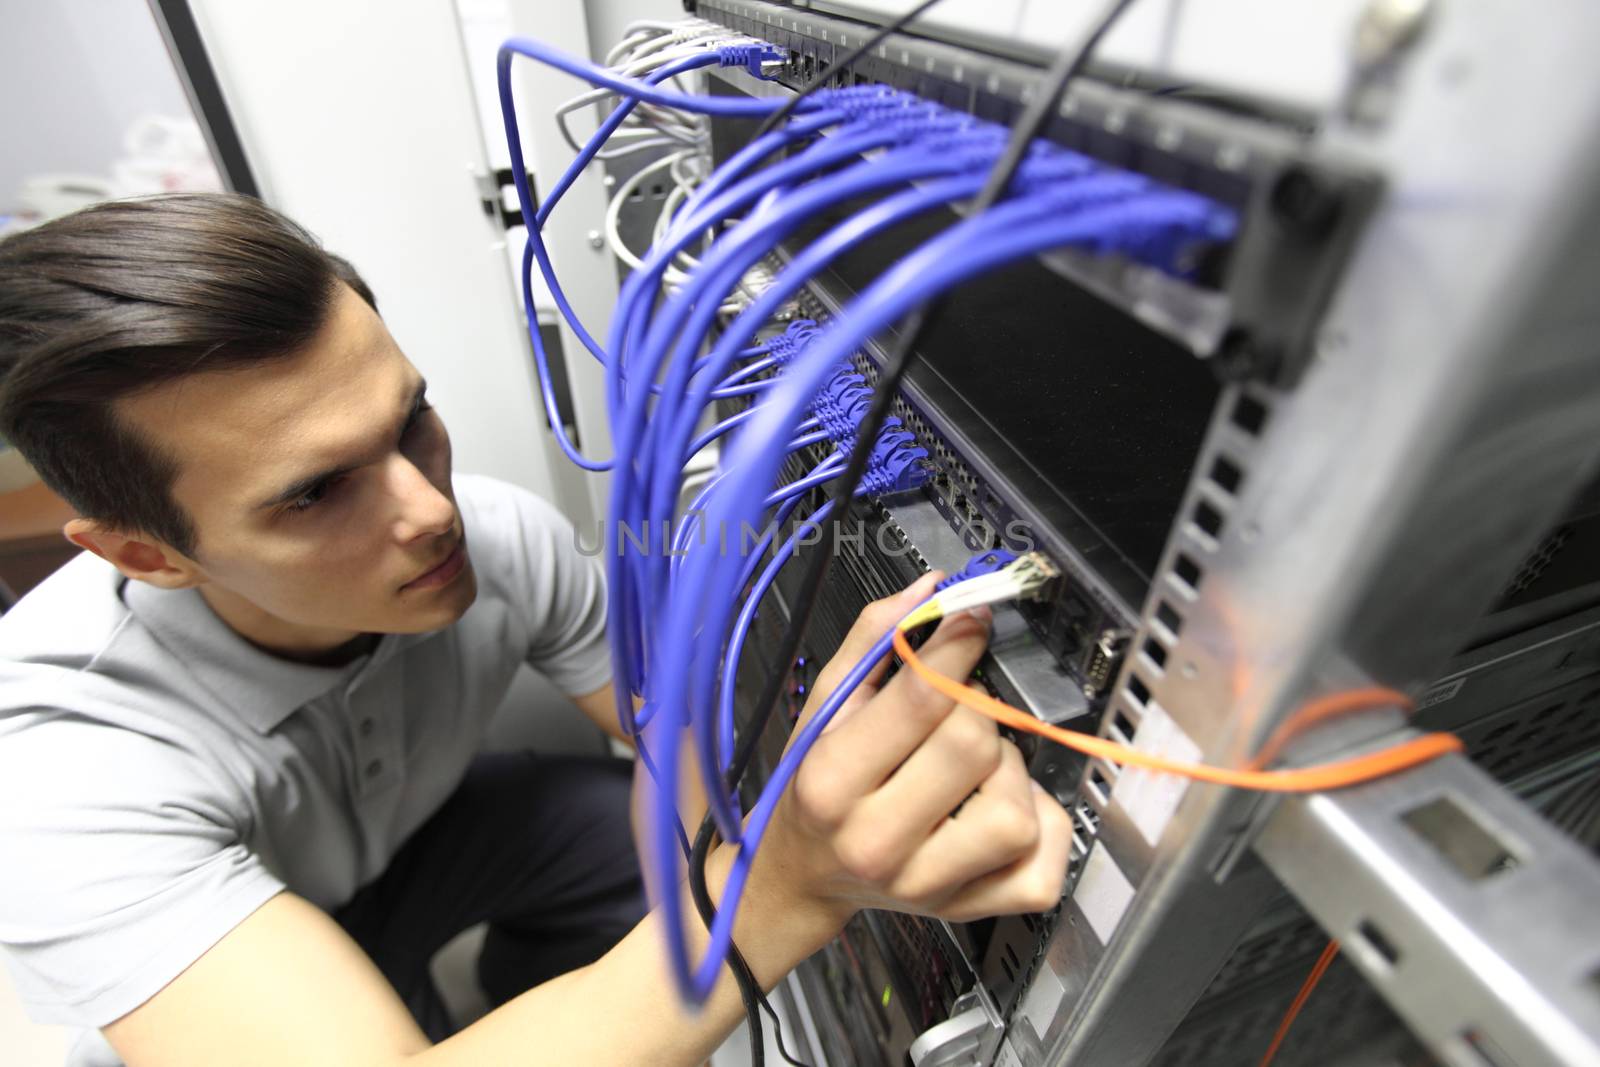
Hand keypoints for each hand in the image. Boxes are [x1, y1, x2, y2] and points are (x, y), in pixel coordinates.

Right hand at [754, 573, 1071, 927]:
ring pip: (1015, 808)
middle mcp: (876, 843)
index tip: (971, 621)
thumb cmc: (815, 784)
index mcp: (832, 783)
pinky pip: (1041, 867)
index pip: (923, 699)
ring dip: (1006, 771)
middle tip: (956, 709)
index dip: (960, 645)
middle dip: (974, 709)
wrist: (802, 875)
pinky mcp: (968, 911)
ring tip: (972, 767)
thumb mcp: (824, 704)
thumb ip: (875, 639)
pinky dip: (1038, 827)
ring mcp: (926, 885)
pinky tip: (1001, 806)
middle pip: (974, 745)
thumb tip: (934, 589)